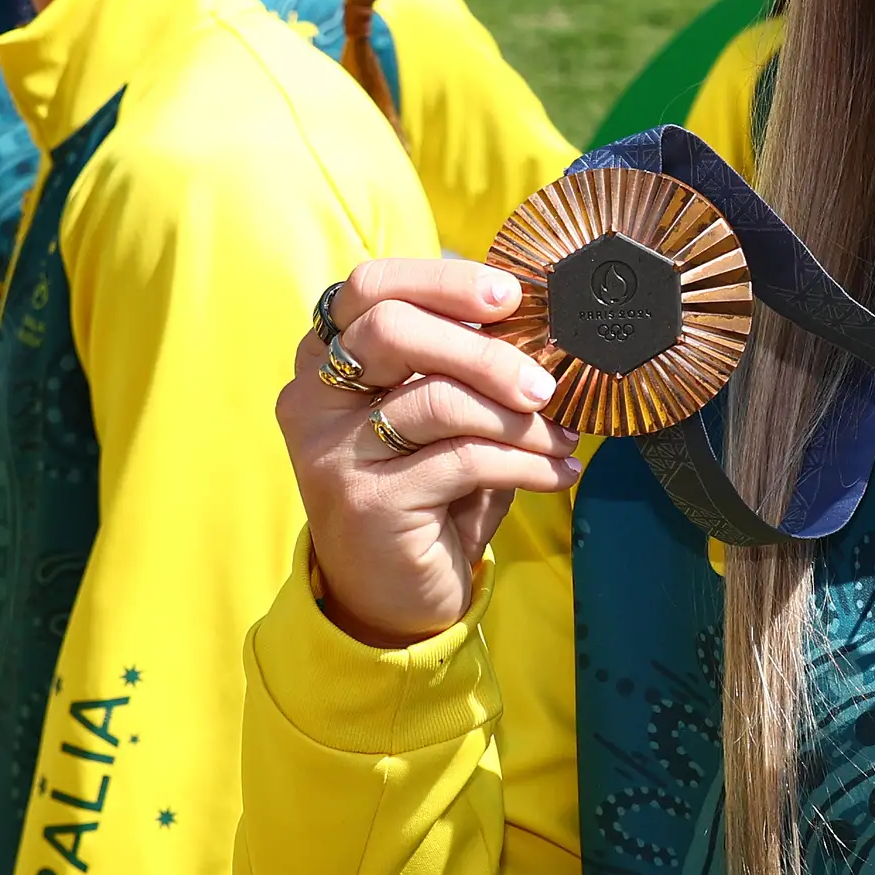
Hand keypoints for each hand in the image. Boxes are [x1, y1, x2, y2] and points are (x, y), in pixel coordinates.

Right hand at [280, 258, 579, 649]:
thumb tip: (539, 319)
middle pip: (393, 330)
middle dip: (484, 351)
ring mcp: (333, 450)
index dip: (443, 281)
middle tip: (544, 383)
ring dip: (518, 418)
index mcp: (324, 358)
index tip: (509, 296)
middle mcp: (313, 397)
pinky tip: (557, 473)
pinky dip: (526, 463)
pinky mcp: (368, 501)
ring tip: (561, 438)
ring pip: (436, 400)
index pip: (371, 286)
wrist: (393, 593)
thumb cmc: (427, 490)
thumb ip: (465, 363)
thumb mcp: (441, 416)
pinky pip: (464, 460)